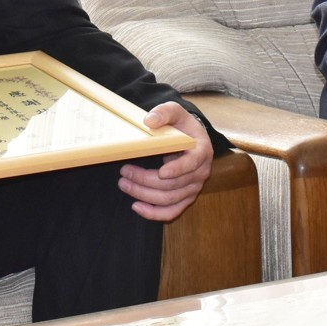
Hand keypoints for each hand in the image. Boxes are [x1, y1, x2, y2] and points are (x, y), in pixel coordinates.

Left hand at [118, 102, 213, 221]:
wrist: (190, 138)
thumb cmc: (181, 125)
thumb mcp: (175, 111)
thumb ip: (164, 112)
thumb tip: (149, 121)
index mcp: (202, 150)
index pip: (192, 163)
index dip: (178, 169)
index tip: (161, 172)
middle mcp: (201, 172)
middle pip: (173, 184)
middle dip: (146, 180)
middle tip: (124, 171)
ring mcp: (193, 188)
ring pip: (169, 199)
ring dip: (144, 194)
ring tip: (124, 184)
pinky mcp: (185, 198)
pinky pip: (172, 212)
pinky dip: (154, 213)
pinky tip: (136, 206)